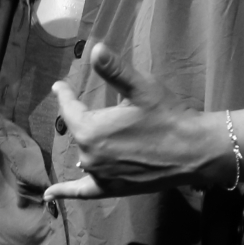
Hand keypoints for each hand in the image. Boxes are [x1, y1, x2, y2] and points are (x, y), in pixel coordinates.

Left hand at [44, 43, 230, 199]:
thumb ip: (115, 70)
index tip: (59, 85)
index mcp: (90, 130)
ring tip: (81, 135)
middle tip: (86, 105)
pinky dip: (65, 192)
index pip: (69, 109)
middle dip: (82, 118)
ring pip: (84, 156)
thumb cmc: (168, 115)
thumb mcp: (142, 88)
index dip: (64, 94)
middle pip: (79, 132)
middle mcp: (90, 155)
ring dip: (83, 144)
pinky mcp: (113, 189)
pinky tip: (48, 195)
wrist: (195, 151)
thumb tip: (95, 49)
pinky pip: (84, 191)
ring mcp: (101, 175)